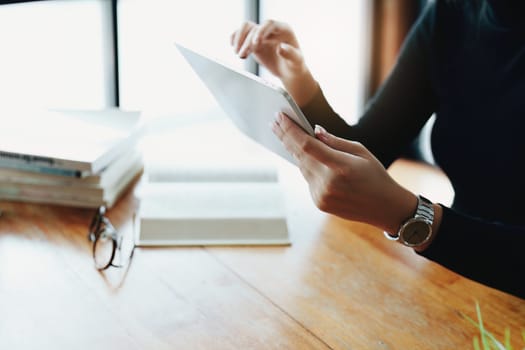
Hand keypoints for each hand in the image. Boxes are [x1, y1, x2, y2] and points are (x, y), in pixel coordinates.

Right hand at [230, 20, 316, 105]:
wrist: (289, 71)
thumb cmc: (295, 65)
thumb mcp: (296, 61)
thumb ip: (290, 54)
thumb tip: (281, 47)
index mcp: (284, 30)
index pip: (269, 24)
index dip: (261, 31)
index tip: (255, 43)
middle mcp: (271, 30)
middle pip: (254, 27)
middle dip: (246, 40)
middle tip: (243, 54)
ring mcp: (261, 35)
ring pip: (246, 29)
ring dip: (239, 40)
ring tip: (239, 54)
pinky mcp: (254, 42)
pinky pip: (241, 35)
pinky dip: (235, 40)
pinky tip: (236, 49)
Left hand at [271, 112, 417, 233]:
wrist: (385, 208)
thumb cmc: (375, 175)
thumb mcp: (361, 151)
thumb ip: (335, 141)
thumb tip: (313, 130)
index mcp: (340, 167)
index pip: (306, 145)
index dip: (290, 130)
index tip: (279, 117)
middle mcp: (327, 183)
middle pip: (298, 155)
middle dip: (285, 137)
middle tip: (274, 122)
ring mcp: (321, 195)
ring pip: (301, 167)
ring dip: (293, 150)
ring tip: (283, 134)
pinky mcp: (319, 203)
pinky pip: (307, 179)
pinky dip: (306, 166)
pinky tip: (301, 154)